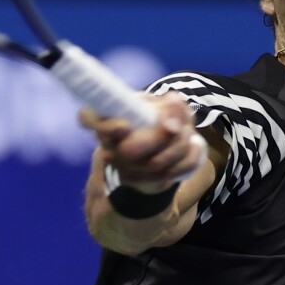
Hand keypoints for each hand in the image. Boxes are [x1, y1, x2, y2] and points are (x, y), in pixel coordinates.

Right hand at [79, 92, 205, 193]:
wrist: (155, 156)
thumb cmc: (150, 121)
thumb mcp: (153, 105)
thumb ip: (166, 104)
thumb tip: (174, 101)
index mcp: (106, 121)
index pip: (88, 118)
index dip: (104, 125)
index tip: (125, 125)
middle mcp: (111, 147)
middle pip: (129, 150)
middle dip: (160, 137)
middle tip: (178, 126)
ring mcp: (128, 169)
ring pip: (155, 163)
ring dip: (179, 145)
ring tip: (188, 131)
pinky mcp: (148, 183)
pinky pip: (173, 173)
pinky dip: (190, 158)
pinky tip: (195, 145)